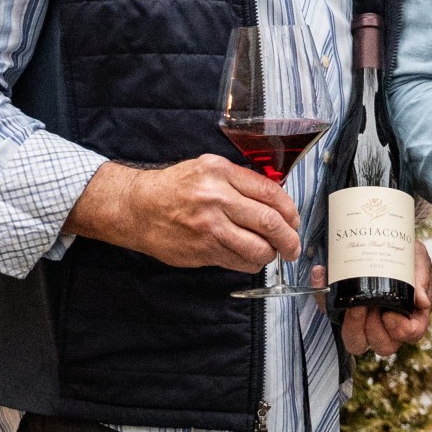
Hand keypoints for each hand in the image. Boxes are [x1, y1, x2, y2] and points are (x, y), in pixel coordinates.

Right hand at [64, 157, 301, 271]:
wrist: (136, 208)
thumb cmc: (173, 187)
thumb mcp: (208, 168)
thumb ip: (241, 180)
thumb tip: (275, 200)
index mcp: (221, 173)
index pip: (271, 193)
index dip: (290, 210)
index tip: (295, 220)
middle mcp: (216, 199)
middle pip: (269, 222)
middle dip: (289, 238)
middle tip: (293, 245)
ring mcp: (209, 227)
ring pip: (257, 248)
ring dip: (271, 254)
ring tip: (271, 253)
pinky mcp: (202, 251)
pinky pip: (238, 262)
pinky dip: (250, 263)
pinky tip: (249, 258)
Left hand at [317, 241, 431, 357]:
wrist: (385, 239)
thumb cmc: (406, 256)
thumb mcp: (418, 260)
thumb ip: (421, 277)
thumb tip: (423, 301)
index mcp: (411, 314)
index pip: (411, 334)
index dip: (400, 330)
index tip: (389, 314)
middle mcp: (389, 324)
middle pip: (383, 346)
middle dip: (373, 330)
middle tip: (367, 307)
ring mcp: (365, 320)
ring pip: (356, 342)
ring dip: (352, 326)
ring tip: (353, 303)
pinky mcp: (342, 309)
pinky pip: (329, 310)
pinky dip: (323, 295)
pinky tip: (320, 273)